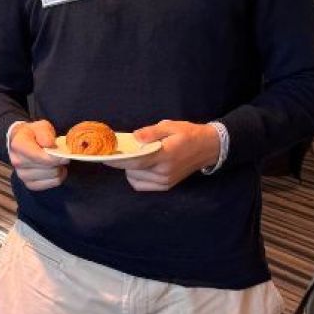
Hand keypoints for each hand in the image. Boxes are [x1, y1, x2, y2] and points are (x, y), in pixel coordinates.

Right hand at [9, 120, 67, 190]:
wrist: (23, 142)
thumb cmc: (34, 134)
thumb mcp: (41, 126)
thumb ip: (45, 133)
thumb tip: (49, 145)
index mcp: (18, 145)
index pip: (39, 156)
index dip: (55, 157)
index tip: (64, 155)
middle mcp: (17, 161)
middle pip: (48, 167)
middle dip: (58, 161)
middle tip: (59, 154)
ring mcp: (22, 175)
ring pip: (52, 176)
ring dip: (59, 169)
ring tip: (57, 161)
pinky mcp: (29, 184)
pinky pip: (51, 184)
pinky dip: (57, 178)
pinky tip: (55, 169)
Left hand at [105, 121, 220, 191]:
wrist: (208, 148)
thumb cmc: (189, 134)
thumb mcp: (170, 126)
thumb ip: (151, 132)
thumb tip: (134, 137)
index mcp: (166, 156)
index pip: (137, 162)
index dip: (119, 160)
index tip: (105, 157)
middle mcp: (164, 173)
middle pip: (133, 171)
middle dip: (126, 161)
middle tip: (126, 149)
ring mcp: (165, 182)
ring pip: (135, 179)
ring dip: (131, 169)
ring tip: (138, 157)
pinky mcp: (165, 186)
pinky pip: (142, 185)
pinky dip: (137, 177)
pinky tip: (142, 166)